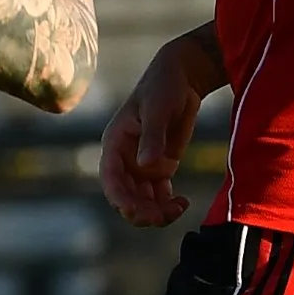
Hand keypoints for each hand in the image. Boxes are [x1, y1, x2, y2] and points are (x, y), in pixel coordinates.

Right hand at [100, 28, 224, 227]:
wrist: (183, 77)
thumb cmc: (164, 87)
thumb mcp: (157, 108)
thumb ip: (152, 137)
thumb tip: (146, 166)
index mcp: (115, 143)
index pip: (110, 178)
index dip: (119, 198)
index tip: (134, 211)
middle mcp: (125, 159)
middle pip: (126, 195)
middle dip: (141, 211)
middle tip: (162, 217)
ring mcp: (141, 166)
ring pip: (143, 200)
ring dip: (156, 212)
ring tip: (179, 209)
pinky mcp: (160, 168)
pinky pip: (159, 196)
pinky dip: (168, 205)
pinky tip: (183, 203)